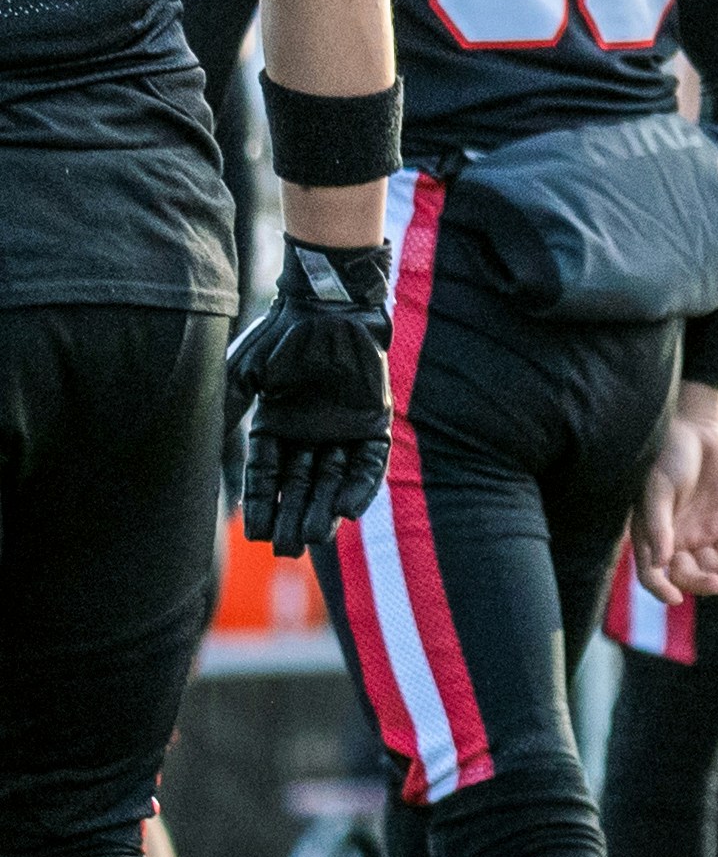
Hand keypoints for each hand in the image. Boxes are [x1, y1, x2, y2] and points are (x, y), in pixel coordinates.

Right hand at [228, 241, 392, 556]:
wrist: (327, 306)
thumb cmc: (280, 336)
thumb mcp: (244, 375)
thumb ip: (228, 411)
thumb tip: (202, 448)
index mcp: (277, 426)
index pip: (267, 476)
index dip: (261, 504)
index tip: (253, 533)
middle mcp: (310, 434)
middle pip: (301, 486)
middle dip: (292, 517)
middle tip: (286, 550)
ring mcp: (344, 429)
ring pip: (333, 480)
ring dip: (324, 509)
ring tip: (314, 539)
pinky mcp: (374, 422)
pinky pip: (370, 463)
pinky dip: (360, 486)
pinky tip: (348, 511)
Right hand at [632, 387, 717, 602]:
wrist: (696, 432)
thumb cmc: (668, 458)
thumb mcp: (659, 490)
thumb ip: (659, 526)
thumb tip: (661, 563)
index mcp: (650, 535)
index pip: (652, 572)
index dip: (661, 589)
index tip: (676, 599)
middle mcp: (673, 539)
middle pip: (686, 575)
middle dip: (701, 583)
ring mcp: (698, 533)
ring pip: (711, 566)